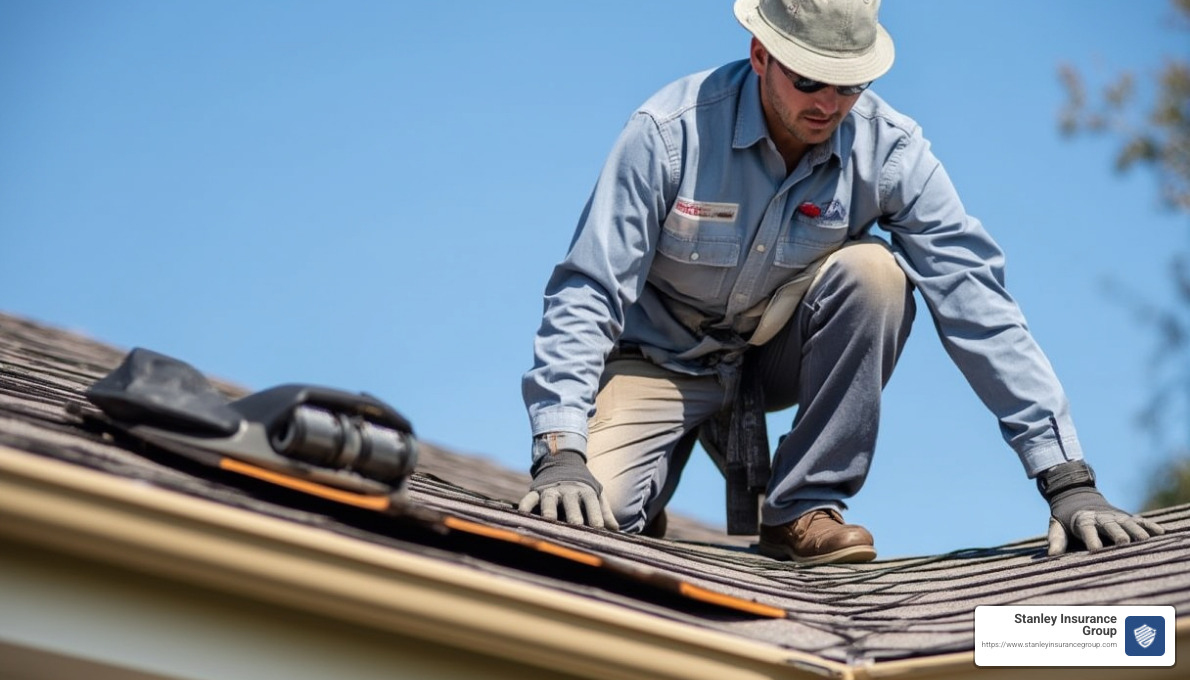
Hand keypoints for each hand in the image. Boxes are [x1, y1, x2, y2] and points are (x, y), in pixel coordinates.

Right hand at [518, 448, 619, 529]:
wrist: (562, 462)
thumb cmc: (582, 487)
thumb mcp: (596, 494)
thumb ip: (605, 512)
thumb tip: (616, 530)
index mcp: (585, 491)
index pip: (592, 503)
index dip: (596, 515)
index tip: (600, 529)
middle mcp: (568, 490)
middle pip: (571, 501)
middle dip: (574, 514)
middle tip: (576, 526)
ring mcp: (551, 490)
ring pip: (550, 499)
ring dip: (549, 509)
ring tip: (549, 519)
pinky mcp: (536, 491)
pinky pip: (529, 498)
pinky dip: (525, 505)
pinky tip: (523, 514)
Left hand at [1039, 461, 1164, 554]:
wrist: (1077, 496)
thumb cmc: (1066, 518)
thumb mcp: (1056, 526)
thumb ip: (1056, 540)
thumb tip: (1052, 555)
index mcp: (1082, 520)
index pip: (1086, 529)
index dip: (1091, 539)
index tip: (1094, 550)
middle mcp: (1101, 517)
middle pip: (1110, 525)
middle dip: (1116, 533)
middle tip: (1123, 543)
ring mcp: (1116, 516)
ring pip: (1127, 523)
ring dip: (1136, 531)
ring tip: (1144, 541)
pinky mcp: (1127, 516)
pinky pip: (1141, 521)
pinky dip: (1151, 526)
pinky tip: (1161, 533)